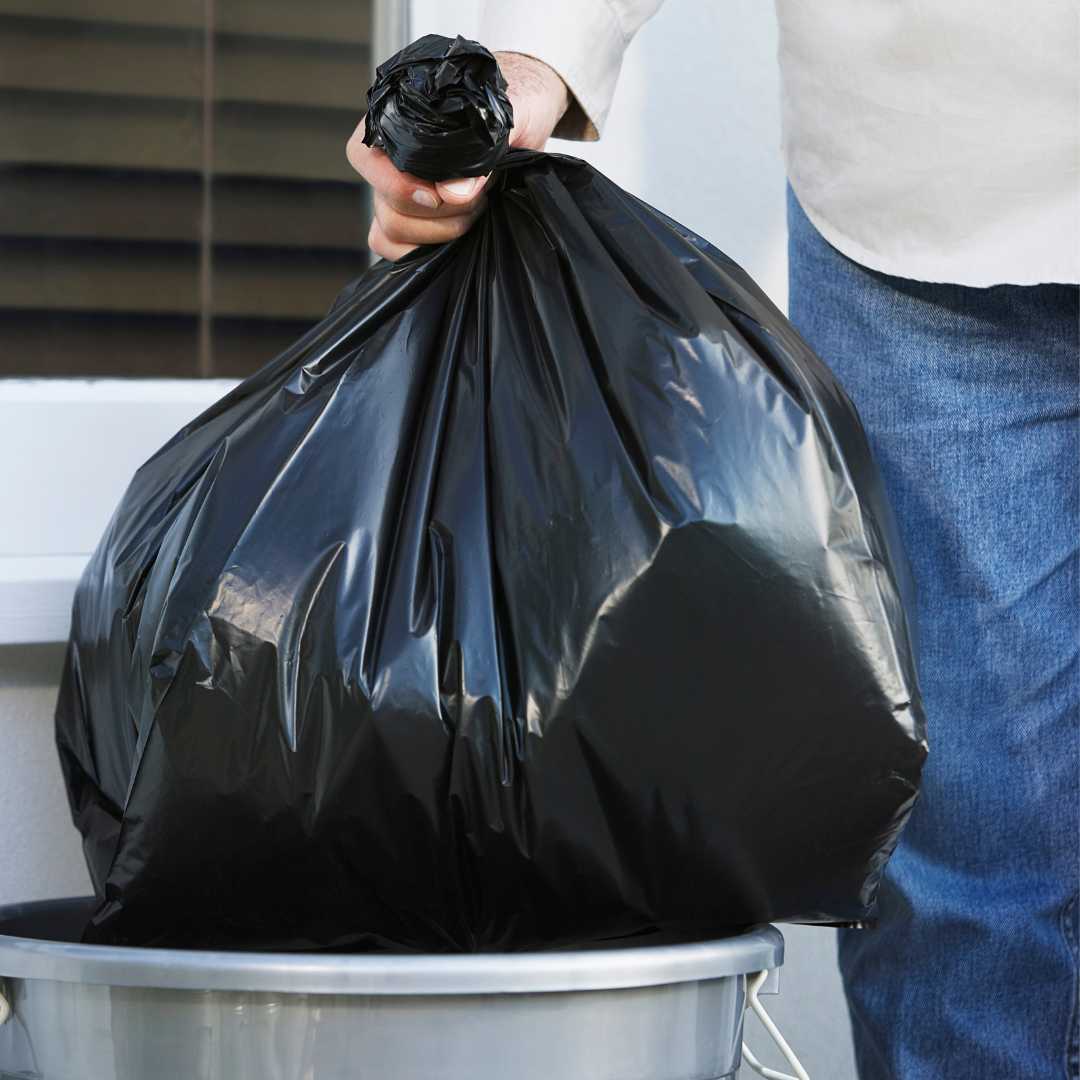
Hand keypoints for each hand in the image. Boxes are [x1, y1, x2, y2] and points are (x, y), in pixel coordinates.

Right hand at [347, 52, 569, 260]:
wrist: (525, 119)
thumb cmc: (508, 105)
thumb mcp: (501, 116)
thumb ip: (480, 147)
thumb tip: (455, 193)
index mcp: (393, 121)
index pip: (363, 158)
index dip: (399, 186)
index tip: (439, 195)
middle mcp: (386, 160)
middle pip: (386, 206)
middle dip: (438, 214)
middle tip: (479, 197)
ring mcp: (394, 193)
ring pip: (390, 230)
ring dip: (440, 232)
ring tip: (477, 208)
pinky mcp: (409, 220)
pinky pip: (393, 247)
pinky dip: (425, 250)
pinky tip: (461, 233)